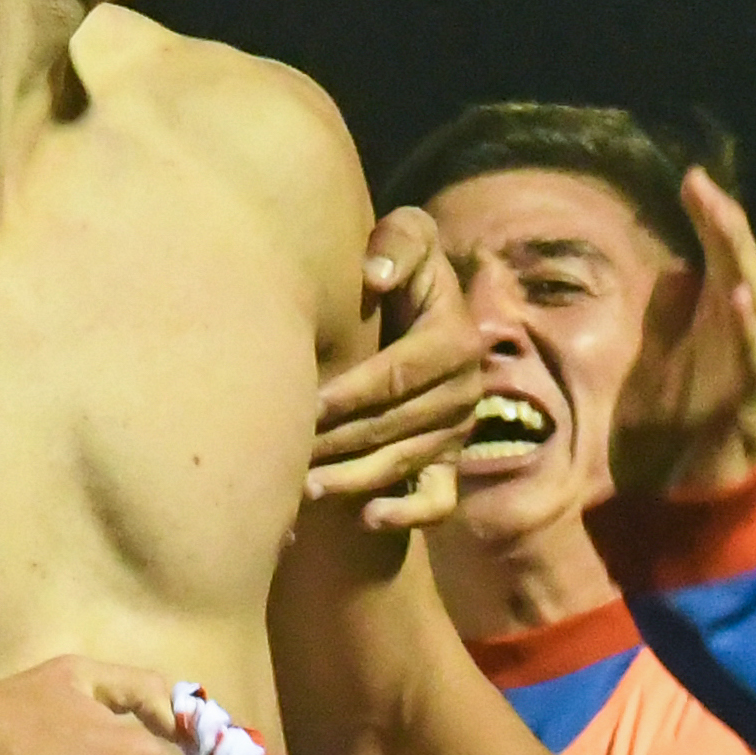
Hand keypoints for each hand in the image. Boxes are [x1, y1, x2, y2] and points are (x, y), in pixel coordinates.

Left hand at [308, 206, 484, 534]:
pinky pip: (437, 501)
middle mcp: (465, 390)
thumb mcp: (408, 235)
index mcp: (455, 340)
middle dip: (340, 442)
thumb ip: (397, 244)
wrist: (421, 301)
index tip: (307, 403)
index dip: (352, 392)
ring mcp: (459, 431)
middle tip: (290, 455)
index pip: (399, 374)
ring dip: (354, 481)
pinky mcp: (450, 462)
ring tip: (304, 489)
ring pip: (406, 465)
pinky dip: (407, 515)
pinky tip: (368, 519)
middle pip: (396, 426)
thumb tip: (374, 276)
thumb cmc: (399, 265)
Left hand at [605, 165, 755, 500]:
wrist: (676, 497)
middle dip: (725, 229)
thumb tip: (676, 266)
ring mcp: (752, 373)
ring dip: (740, 268)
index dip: (711, 220)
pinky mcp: (753, 408)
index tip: (692, 181)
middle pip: (741, 274)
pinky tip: (739, 300)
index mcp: (719, 326)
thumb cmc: (669, 427)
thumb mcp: (656, 360)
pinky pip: (755, 365)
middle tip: (704, 189)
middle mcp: (742, 342)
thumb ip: (666, 317)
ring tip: (723, 224)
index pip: (720, 261)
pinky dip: (750, 332)